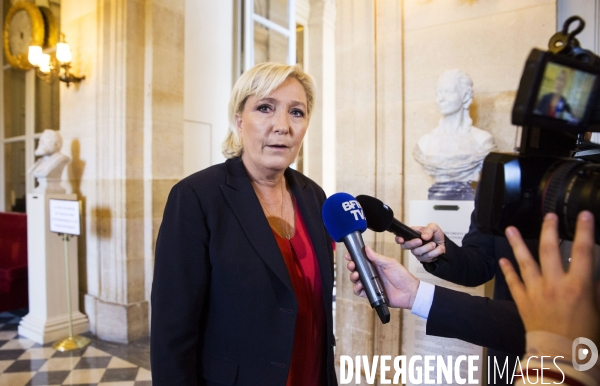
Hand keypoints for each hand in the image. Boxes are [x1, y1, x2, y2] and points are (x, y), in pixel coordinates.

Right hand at [345, 246, 419, 308]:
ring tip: (356, 275)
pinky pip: (360, 292)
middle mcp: (372, 274)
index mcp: (375, 265)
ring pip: (356, 280)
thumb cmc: (402, 276)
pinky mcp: (372, 293)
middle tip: (352, 265)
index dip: (354, 257)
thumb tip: (367, 248)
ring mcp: (371, 284)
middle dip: (351, 266)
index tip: (349, 255)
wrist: (409, 292)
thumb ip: (377, 257)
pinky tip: (360, 285)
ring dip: (353, 277)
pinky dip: (357, 289)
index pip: (362, 260)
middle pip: (356, 270)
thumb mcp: (390, 263)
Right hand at [396, 223, 445, 262]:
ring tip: (434, 244)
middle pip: (405, 246)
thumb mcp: (434, 227)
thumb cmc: (436, 235)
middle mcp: (412, 243)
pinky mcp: (422, 258)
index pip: (400, 236)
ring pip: (416, 252)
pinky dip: (434, 252)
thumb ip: (428, 229)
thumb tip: (423, 236)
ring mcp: (416, 252)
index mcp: (412, 234)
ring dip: (427, 248)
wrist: (444, 244)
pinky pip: (425, 258)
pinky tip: (439, 248)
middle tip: (420, 241)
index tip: (401, 240)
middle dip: (412, 244)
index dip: (398, 239)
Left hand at [499, 211, 599, 341]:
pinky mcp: (523, 301)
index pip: (583, 251)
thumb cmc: (584, 336)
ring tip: (510, 229)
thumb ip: (595, 288)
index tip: (583, 215)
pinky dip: (508, 270)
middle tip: (548, 215)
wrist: (560, 356)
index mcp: (578, 285)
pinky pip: (513, 282)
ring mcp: (536, 291)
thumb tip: (593, 274)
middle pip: (550, 250)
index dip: (584, 231)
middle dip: (549, 229)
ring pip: (525, 262)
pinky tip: (503, 259)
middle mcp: (555, 284)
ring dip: (517, 244)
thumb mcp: (598, 309)